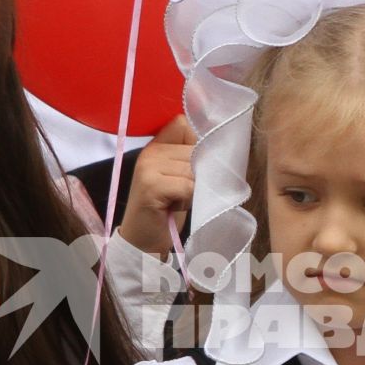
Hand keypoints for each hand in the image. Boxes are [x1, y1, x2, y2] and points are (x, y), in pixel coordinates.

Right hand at [117, 115, 195, 257]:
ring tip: (180, 200)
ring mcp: (148, 167)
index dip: (199, 142)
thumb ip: (192, 158)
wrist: (143, 242)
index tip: (196, 164)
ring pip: (193, 168)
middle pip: (196, 148)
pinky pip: (187, 185)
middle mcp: (150, 151)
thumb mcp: (179, 177)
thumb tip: (221, 146)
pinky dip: (190, 199)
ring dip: (195, 188)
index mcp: (156, 145)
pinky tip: (177, 207)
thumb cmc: (167, 210)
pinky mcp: (150, 185)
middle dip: (200, 172)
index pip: (185, 123)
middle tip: (186, 191)